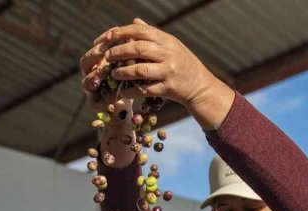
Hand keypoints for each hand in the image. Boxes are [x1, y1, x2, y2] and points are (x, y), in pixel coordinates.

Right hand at [80, 29, 133, 113]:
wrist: (133, 102)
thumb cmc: (134, 78)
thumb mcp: (135, 62)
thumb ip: (131, 48)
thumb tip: (136, 26)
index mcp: (100, 62)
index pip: (95, 48)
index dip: (101, 42)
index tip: (110, 37)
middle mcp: (92, 74)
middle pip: (85, 63)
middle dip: (94, 57)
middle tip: (103, 53)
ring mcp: (92, 90)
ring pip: (86, 83)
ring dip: (93, 78)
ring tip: (99, 75)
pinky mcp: (96, 105)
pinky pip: (96, 102)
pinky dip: (103, 99)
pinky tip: (113, 97)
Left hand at [98, 19, 233, 128]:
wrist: (200, 85)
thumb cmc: (182, 62)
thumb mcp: (170, 45)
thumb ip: (152, 34)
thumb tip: (134, 21)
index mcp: (167, 40)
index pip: (141, 31)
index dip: (122, 32)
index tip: (108, 36)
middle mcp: (168, 54)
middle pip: (139, 48)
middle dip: (120, 51)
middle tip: (107, 56)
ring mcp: (169, 71)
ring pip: (142, 70)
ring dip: (124, 72)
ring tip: (114, 73)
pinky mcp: (168, 88)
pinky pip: (146, 90)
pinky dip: (132, 91)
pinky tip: (122, 91)